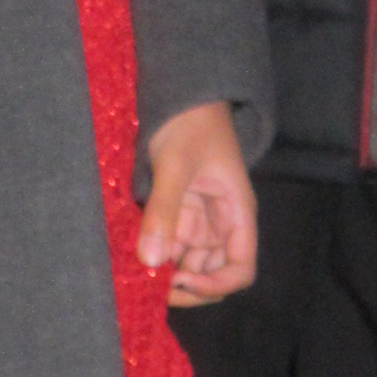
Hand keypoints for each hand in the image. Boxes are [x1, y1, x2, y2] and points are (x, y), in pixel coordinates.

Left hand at [138, 100, 256, 305]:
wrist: (181, 91)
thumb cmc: (189, 121)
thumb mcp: (176, 164)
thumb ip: (165, 210)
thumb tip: (151, 261)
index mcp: (236, 213)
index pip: (240, 268)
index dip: (216, 285)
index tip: (182, 280)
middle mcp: (221, 221)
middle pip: (214, 272)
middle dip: (188, 285)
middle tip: (152, 285)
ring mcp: (200, 217)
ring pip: (190, 260)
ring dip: (169, 270)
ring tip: (139, 271)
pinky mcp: (179, 209)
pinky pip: (172, 240)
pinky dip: (157, 251)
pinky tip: (136, 253)